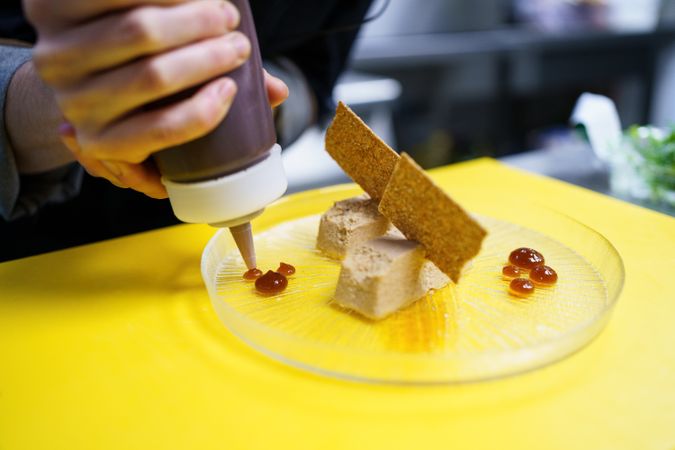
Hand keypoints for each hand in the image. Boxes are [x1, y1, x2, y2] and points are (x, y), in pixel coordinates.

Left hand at [25, 0, 287, 197]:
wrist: (68, 51)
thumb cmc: (132, 87)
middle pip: (154, 75)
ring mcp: (57, 55)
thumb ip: (213, 106)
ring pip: (138, 31)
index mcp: (104, 140)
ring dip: (193, 17)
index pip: (160, 132)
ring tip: (222, 11)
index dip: (203, 111)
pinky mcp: (46, 10)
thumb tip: (277, 92)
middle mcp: (75, 103)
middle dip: (208, 54)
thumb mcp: (163, 110)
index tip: (232, 86)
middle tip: (237, 40)